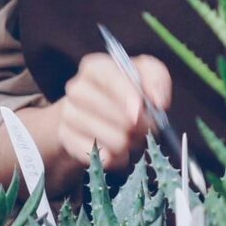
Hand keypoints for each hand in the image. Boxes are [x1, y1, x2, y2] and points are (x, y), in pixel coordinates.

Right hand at [32, 52, 170, 174]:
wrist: (98, 114)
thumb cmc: (128, 91)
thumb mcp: (146, 76)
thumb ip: (157, 80)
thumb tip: (157, 101)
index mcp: (95, 67)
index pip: (109, 77)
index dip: (126, 94)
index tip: (140, 110)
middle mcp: (76, 88)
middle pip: (111, 112)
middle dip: (138, 124)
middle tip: (146, 125)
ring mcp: (68, 115)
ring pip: (111, 139)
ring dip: (130, 142)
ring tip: (130, 136)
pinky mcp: (67, 140)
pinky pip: (101, 157)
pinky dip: (116, 157)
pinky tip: (116, 148)